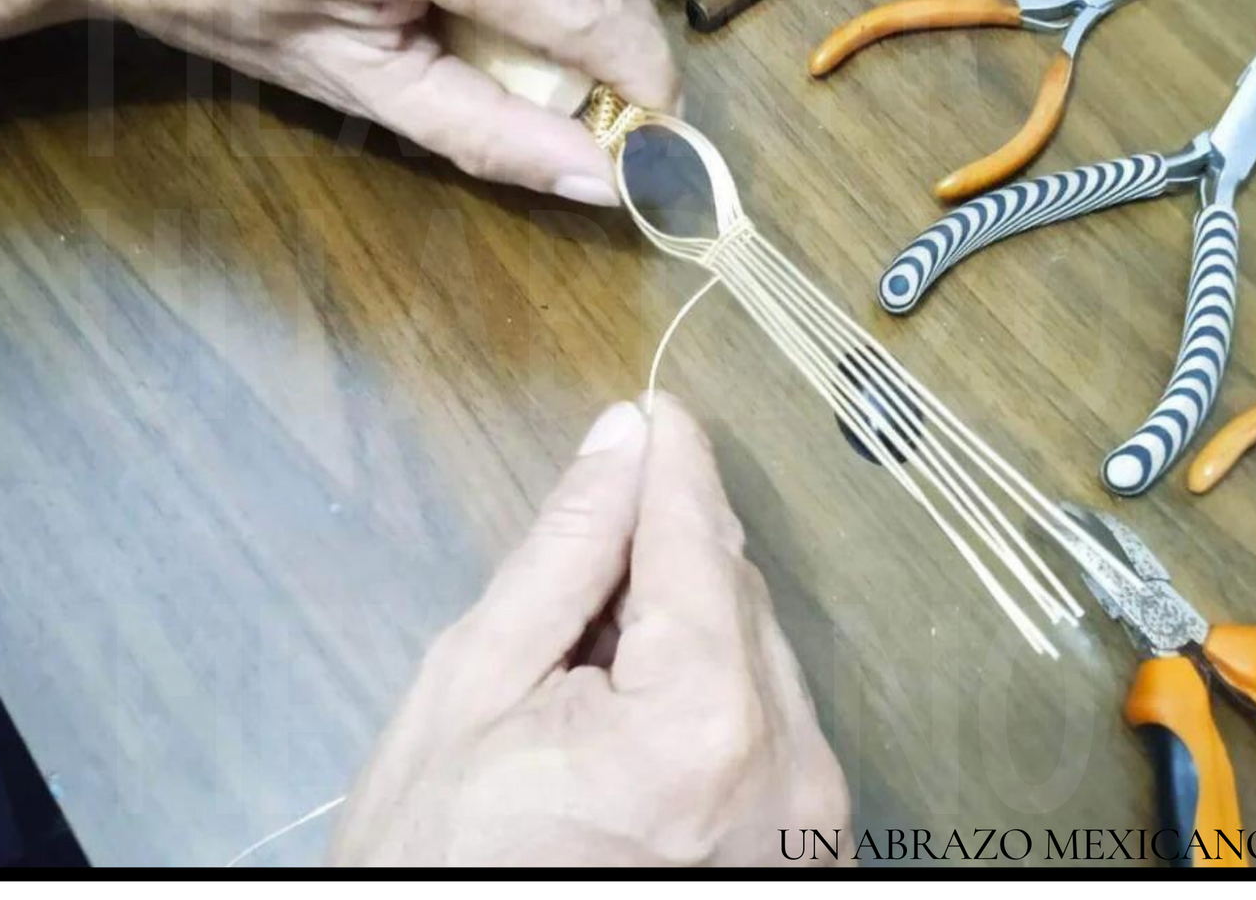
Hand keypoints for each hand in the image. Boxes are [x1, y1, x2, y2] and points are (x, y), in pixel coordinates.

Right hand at [329, 393, 849, 866]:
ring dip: (688, 613)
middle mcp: (789, 765)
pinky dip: (711, 678)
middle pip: (735, 590)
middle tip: (588, 543)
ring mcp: (809, 818)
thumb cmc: (446, 849)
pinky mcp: (808, 848)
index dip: (675, 459)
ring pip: (756, 647)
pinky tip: (636, 700)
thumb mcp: (476, 687)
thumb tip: (622, 437)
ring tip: (594, 650)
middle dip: (668, 543)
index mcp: (703, 720)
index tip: (655, 405)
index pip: (698, 537)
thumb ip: (564, 551)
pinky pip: (768, 712)